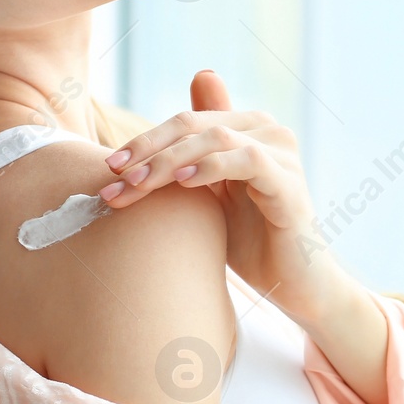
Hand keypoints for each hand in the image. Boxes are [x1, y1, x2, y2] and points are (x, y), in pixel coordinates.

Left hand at [99, 70, 340, 320]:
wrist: (295, 282)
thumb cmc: (251, 239)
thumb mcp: (210, 196)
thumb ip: (186, 160)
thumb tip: (144, 135)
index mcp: (247, 128)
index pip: (185, 121)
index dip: (144, 140)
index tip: (108, 167)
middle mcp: (268, 130)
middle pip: (194, 124)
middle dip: (148, 150)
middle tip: (114, 176)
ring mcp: (282, 153)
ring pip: (215, 138)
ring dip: (169, 160)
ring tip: (138, 183)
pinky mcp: (290, 180)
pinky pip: (246, 160)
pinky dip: (211, 167)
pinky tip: (182, 183)